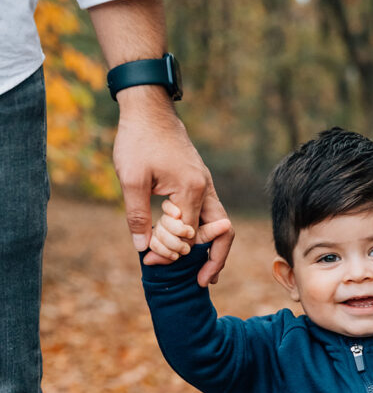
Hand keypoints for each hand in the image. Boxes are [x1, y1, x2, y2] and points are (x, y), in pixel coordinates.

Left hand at [114, 89, 234, 285]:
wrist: (148, 107)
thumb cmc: (138, 139)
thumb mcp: (131, 178)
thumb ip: (138, 215)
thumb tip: (143, 248)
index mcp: (191, 189)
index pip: (188, 236)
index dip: (170, 253)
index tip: (148, 262)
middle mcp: (205, 189)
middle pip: (221, 235)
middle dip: (213, 262)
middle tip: (201, 284)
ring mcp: (206, 186)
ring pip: (220, 226)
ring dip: (214, 251)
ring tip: (207, 275)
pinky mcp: (200, 183)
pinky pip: (210, 216)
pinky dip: (207, 235)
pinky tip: (197, 248)